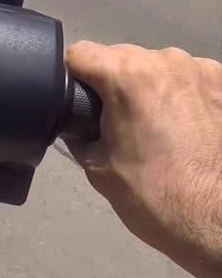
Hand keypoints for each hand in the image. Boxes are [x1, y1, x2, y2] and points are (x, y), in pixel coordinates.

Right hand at [65, 41, 221, 277]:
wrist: (218, 223)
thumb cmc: (154, 196)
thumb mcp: (96, 166)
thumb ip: (79, 129)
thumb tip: (76, 119)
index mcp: (127, 75)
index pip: (79, 53)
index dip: (70, 78)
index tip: (76, 104)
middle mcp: (166, 60)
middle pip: (120, 56)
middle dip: (113, 83)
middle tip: (117, 123)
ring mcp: (203, 69)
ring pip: (158, 66)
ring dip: (150, 88)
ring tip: (158, 128)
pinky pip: (190, 79)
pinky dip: (182, 95)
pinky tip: (188, 128)